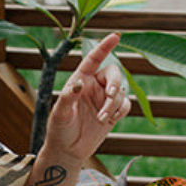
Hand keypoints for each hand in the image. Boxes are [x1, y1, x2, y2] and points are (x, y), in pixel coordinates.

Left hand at [45, 33, 130, 161]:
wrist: (68, 150)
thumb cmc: (59, 129)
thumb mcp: (60, 113)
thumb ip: (69, 96)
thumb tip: (79, 83)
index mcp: (79, 79)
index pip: (94, 58)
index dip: (105, 46)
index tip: (116, 36)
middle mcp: (93, 86)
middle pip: (114, 73)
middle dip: (114, 83)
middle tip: (110, 95)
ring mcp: (103, 98)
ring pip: (120, 91)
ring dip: (114, 104)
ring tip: (101, 118)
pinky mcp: (112, 112)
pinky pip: (125, 104)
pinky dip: (121, 110)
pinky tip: (111, 119)